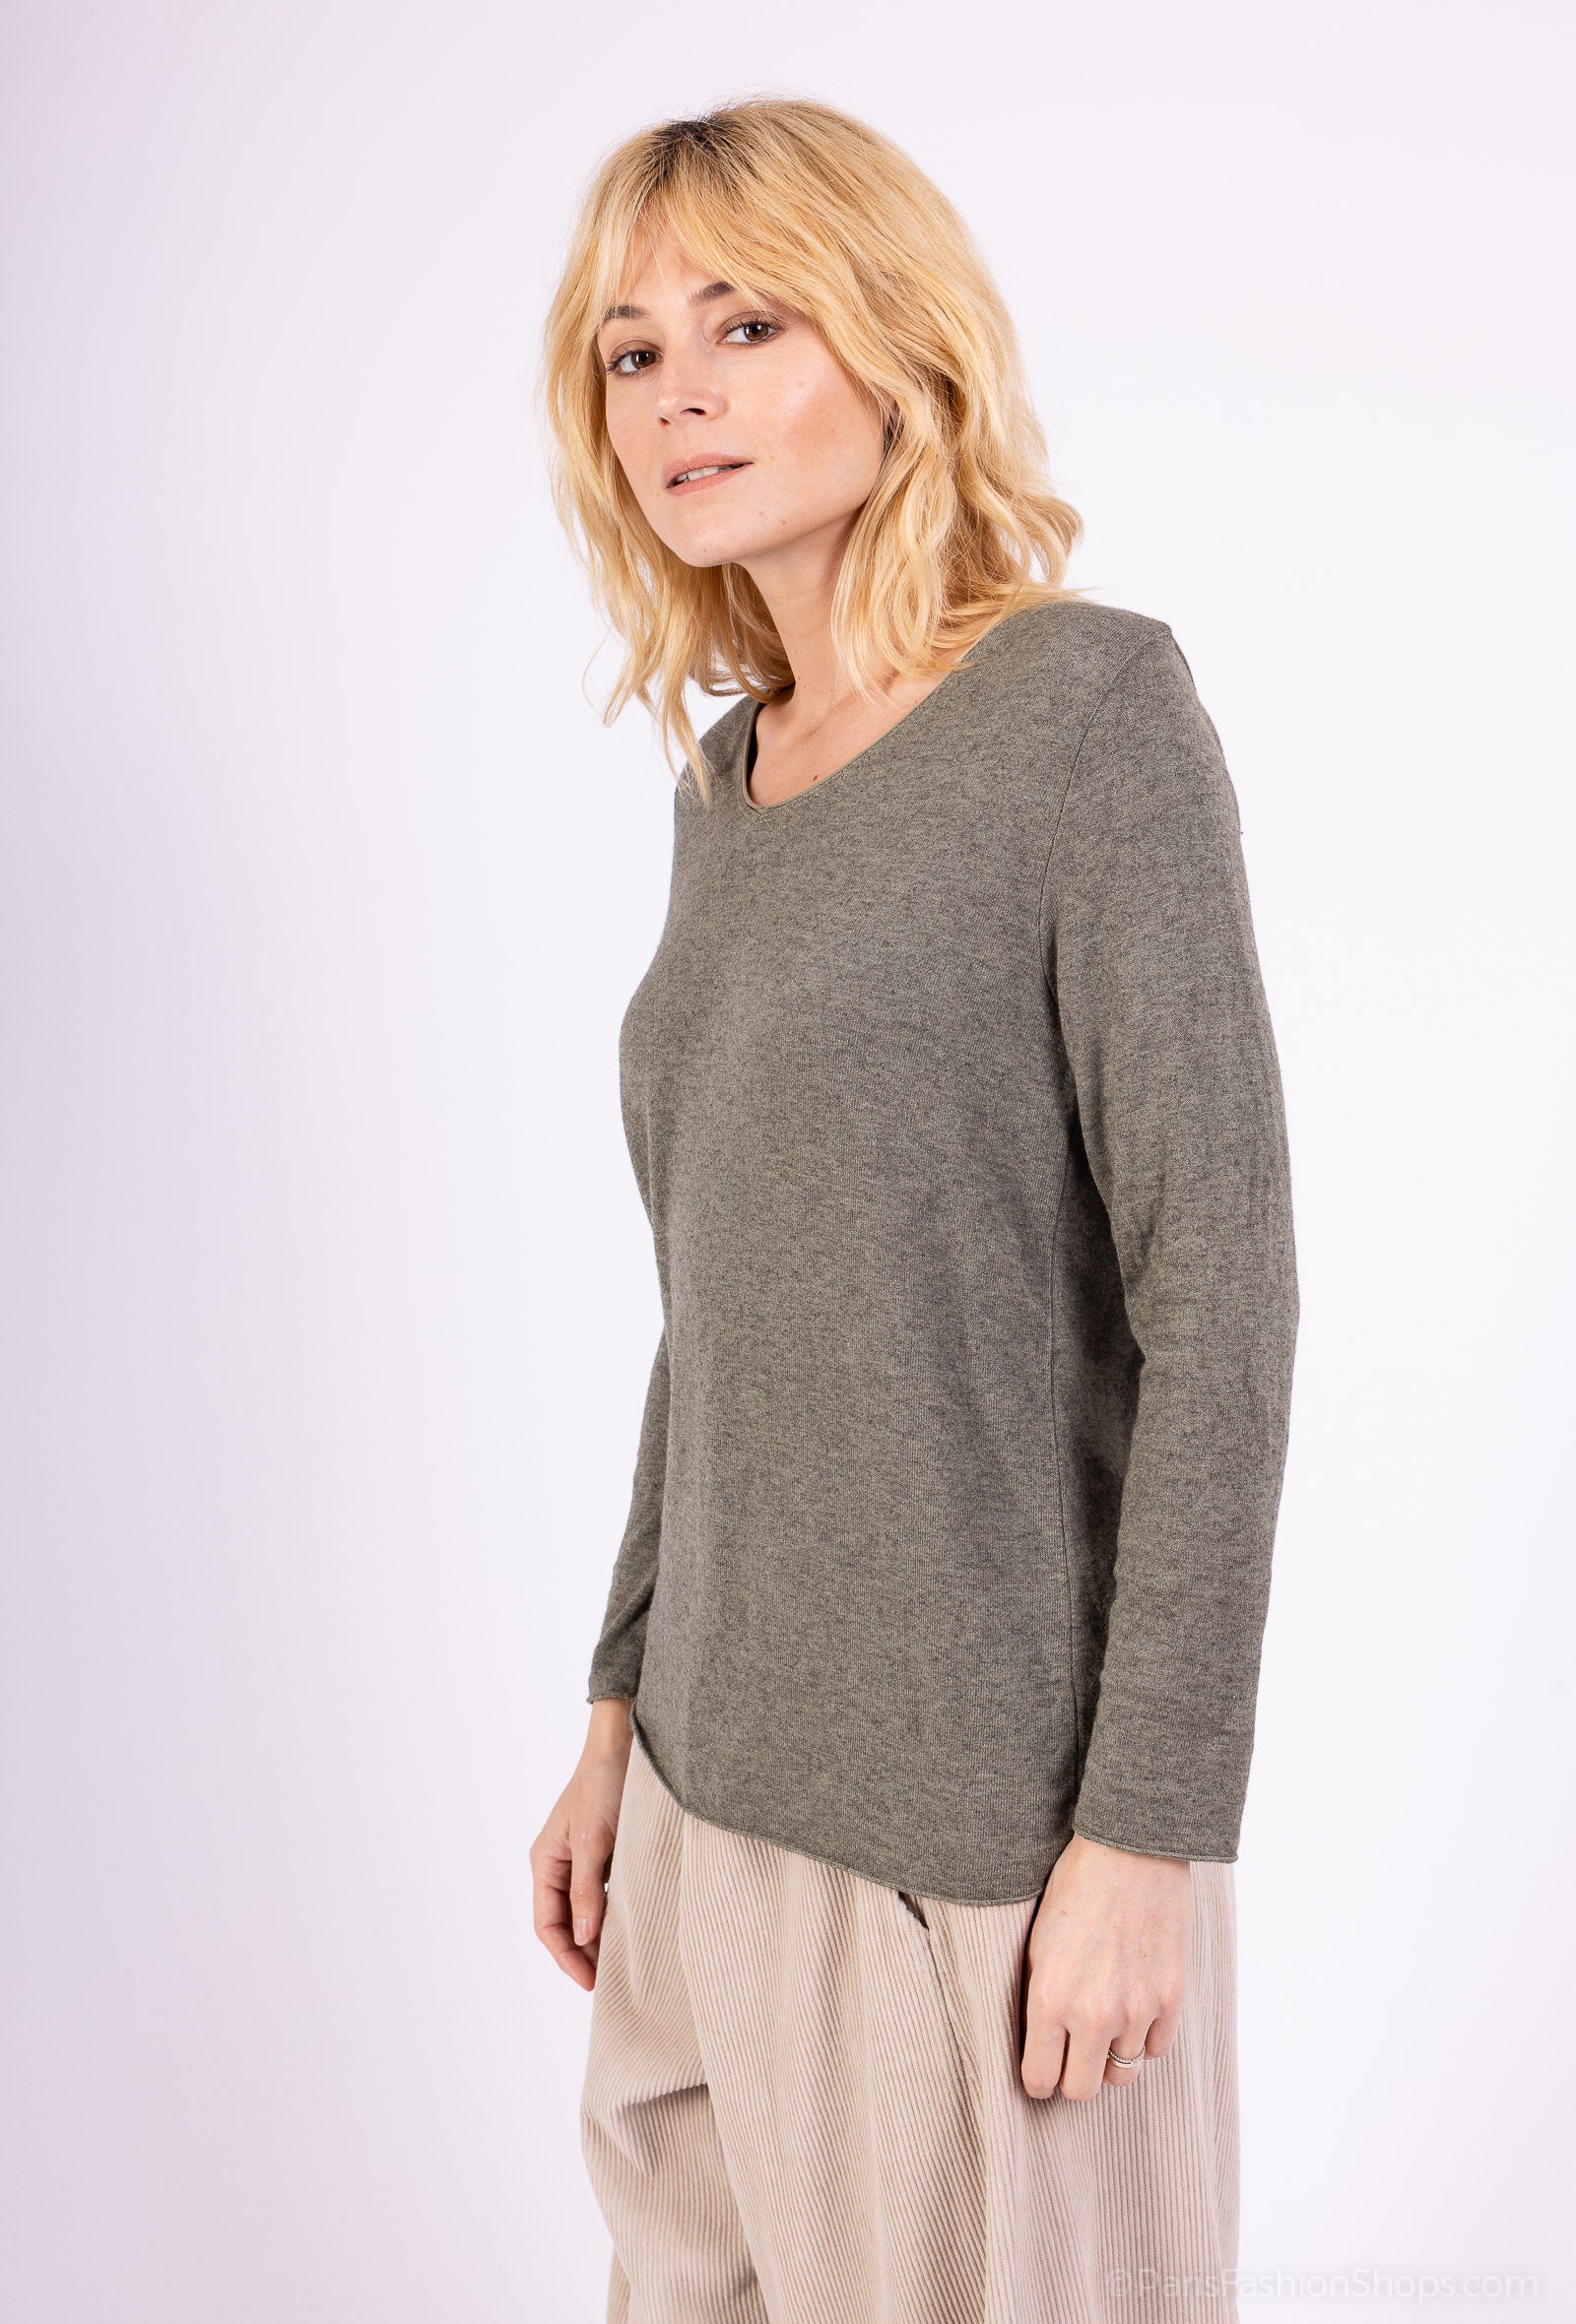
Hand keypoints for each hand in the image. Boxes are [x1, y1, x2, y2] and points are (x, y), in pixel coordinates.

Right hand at [530, 1698, 634, 1990]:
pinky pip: (603, 1896)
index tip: (591, 1982)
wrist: (626, 1746)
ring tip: (623, 1964)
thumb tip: (581, 1937)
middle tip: (611, 1982)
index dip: (566, 1957)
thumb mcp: (595, 1841)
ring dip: (599, 1937)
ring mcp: (582, 1861)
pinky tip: (632, 1929)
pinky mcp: (605, 1855)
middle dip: (583, 1954)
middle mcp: (559, 1866)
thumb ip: (586, 1889)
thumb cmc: (603, 1786)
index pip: (547, 1924)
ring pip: (585, 1913)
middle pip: (564, 1924)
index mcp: (545, 1862)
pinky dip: (614, 1916)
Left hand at [1020, 1831, 1190, 2099]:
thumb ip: (1036, 1999)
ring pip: (1122, 2074)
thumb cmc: (1074, 1887)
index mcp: (1048, 1999)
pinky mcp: (1171, 1998)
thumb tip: (1037, 2046)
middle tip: (1070, 2053)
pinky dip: (1144, 2038)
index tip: (1041, 2068)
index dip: (1038, 2079)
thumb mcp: (1035, 1943)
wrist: (1130, 1850)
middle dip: (1072, 2076)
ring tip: (1103, 2025)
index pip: (1040, 2080)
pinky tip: (1133, 2008)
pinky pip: (1156, 2050)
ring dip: (1110, 2056)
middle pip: (1081, 2090)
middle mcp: (1092, 2014)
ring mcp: (1137, 2009)